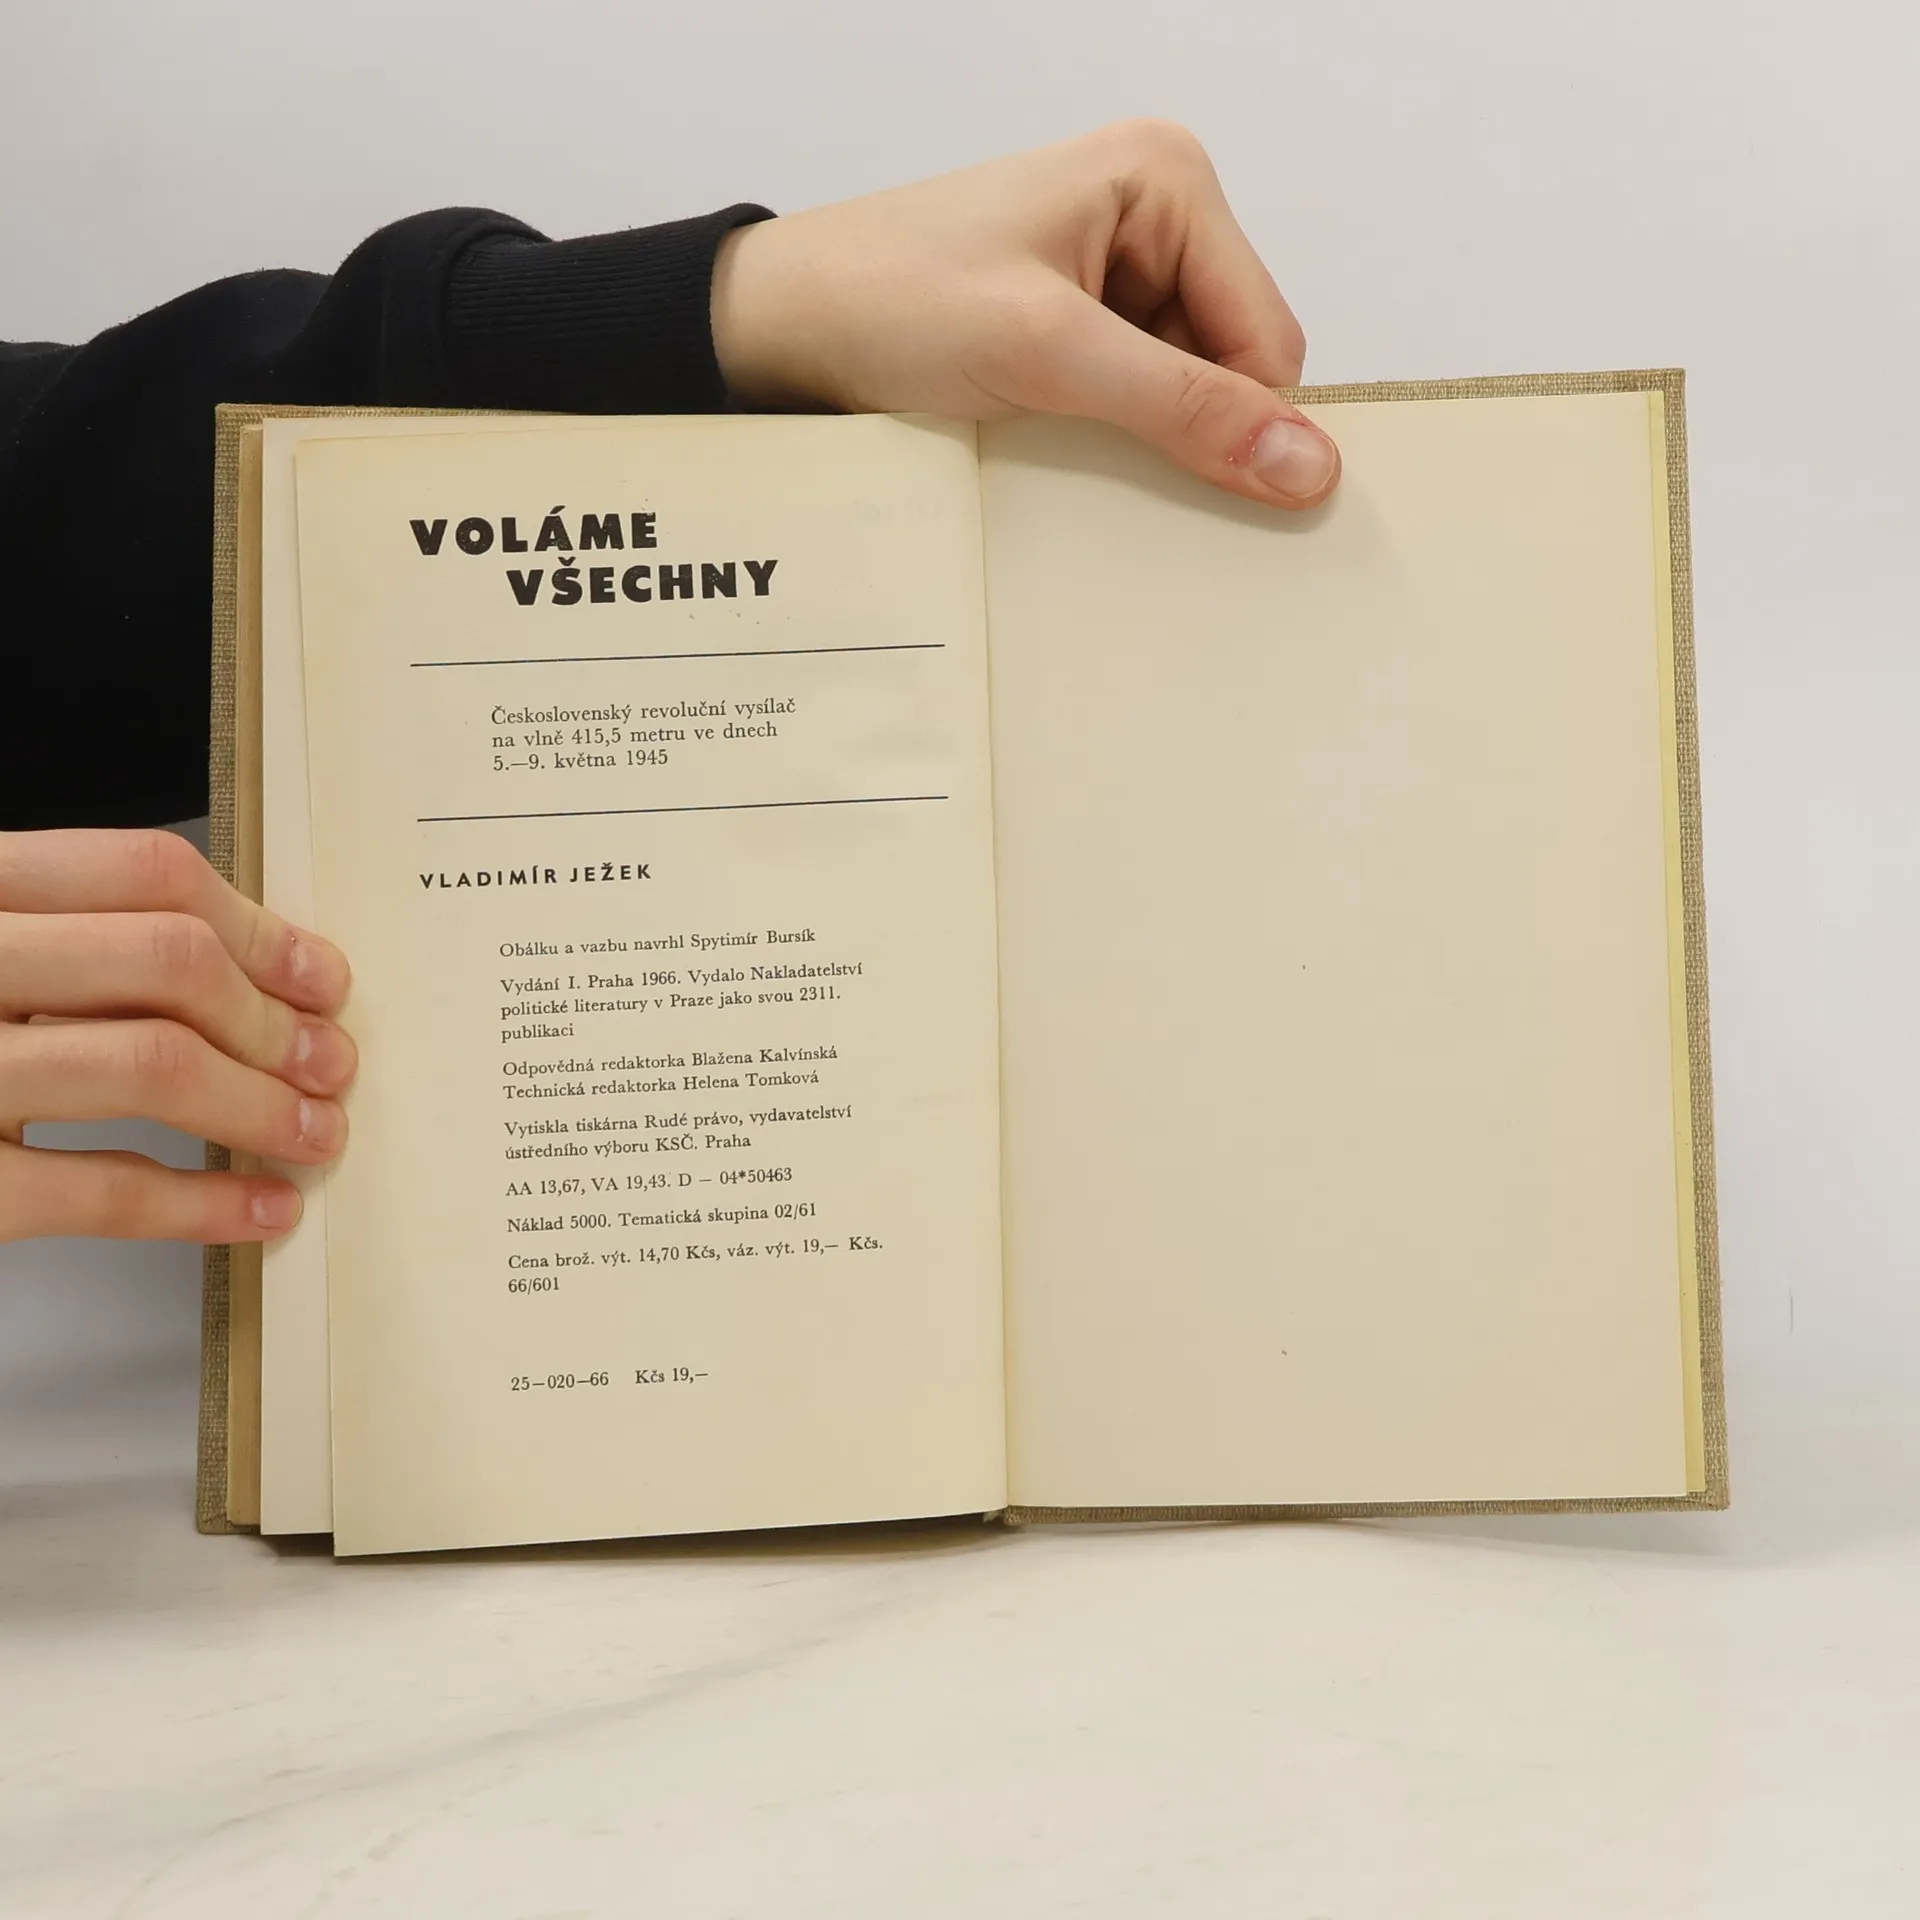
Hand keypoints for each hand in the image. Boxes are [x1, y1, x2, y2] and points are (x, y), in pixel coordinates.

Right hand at [0, 829, 355, 1244]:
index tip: (321, 977)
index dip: (257, 926)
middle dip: (273, 1020)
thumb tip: (249, 971)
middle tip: (330, 1063)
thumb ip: (67, 941)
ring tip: (313, 1132)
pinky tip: (259, 1208)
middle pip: (165, 962)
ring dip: (262, 1105)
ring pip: (151, 1066)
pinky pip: (98, 1190)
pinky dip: (203, 1203)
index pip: (142, 872)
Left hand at [710, 119, 1338, 508]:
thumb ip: (1183, 407)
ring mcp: (1112, 274)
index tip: (1211, 497)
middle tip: (1112, 467)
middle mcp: (1152, 216)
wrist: (779, 327)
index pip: (1268, 336)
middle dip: (1188, 429)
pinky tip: (1056, 451)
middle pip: (1233, 365)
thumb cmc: (892, 301)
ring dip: (1142, 442)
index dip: (1244, 421)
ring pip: (1185, 395)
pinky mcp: (1074, 327)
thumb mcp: (1048, 354)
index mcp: (1167, 181)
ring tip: (1065, 450)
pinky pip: (1133, 404)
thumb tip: (1309, 465)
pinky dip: (1108, 441)